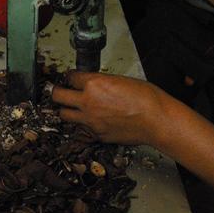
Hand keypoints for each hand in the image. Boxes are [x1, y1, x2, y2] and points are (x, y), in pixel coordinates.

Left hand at [51, 72, 165, 144]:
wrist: (156, 120)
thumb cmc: (146, 98)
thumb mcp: (121, 80)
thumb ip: (102, 82)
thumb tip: (94, 84)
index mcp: (94, 84)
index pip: (70, 77)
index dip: (70, 77)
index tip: (71, 78)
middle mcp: (88, 102)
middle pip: (58, 96)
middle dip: (57, 92)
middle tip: (60, 91)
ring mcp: (90, 120)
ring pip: (64, 115)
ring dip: (67, 110)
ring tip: (71, 107)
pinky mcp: (97, 135)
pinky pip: (82, 129)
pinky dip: (84, 125)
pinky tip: (91, 121)